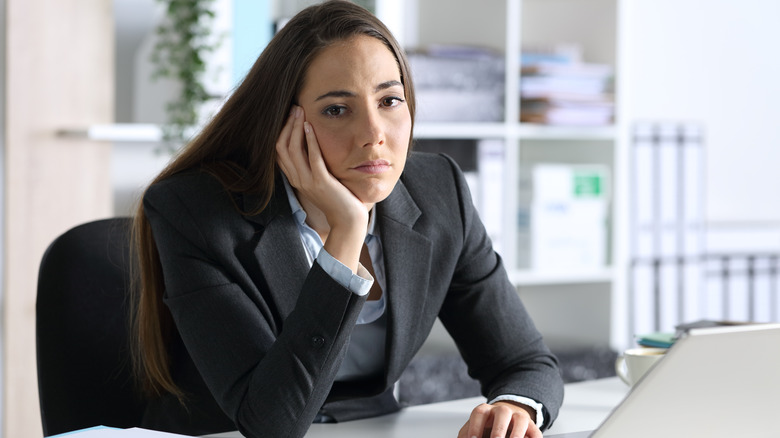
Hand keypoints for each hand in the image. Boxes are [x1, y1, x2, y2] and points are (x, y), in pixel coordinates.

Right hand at [275, 106, 366, 271]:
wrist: (347, 221)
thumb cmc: (338, 199)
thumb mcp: (321, 179)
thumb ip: (314, 165)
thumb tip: (315, 144)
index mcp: (296, 178)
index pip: (278, 152)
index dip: (281, 132)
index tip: (290, 115)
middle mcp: (298, 180)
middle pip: (281, 148)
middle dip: (287, 125)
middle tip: (294, 107)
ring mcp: (308, 182)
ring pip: (292, 150)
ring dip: (295, 128)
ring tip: (300, 112)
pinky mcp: (321, 182)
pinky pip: (311, 158)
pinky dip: (309, 140)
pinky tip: (311, 126)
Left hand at [458, 401, 541, 437]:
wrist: (508, 417)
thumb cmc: (488, 426)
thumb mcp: (476, 428)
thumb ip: (467, 434)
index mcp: (486, 410)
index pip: (480, 413)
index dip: (475, 427)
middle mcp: (503, 411)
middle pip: (502, 413)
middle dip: (498, 430)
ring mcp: (518, 416)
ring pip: (520, 419)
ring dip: (517, 434)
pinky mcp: (531, 426)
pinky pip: (535, 432)